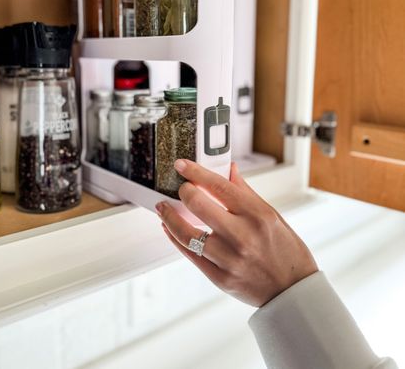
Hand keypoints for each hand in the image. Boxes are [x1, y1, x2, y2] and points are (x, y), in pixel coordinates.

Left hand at [156, 160, 317, 306]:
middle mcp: (242, 236)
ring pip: (187, 233)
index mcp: (257, 215)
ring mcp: (229, 259)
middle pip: (198, 205)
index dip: (196, 172)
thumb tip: (229, 170)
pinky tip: (170, 229)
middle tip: (180, 188)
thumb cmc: (286, 250)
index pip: (219, 186)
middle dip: (183, 191)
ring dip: (169, 217)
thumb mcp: (271, 215)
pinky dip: (176, 239)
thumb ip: (245, 192)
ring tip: (163, 208)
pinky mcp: (220, 278)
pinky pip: (190, 255)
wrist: (293, 291)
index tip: (182, 165)